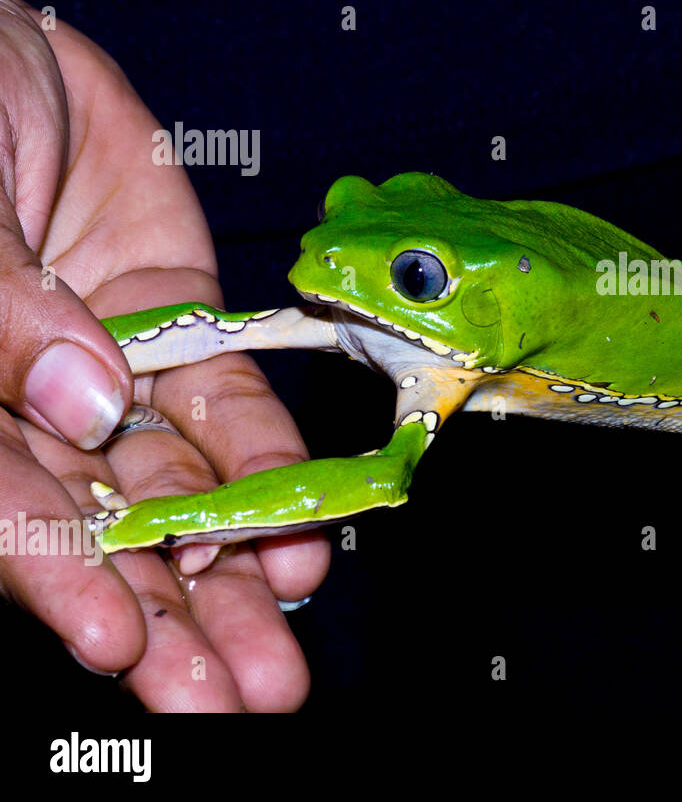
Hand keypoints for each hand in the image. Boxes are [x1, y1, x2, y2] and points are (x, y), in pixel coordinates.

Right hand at [0, 0, 328, 708]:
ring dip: (233, 566)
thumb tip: (85, 401)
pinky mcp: (179, 327)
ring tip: (285, 643)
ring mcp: (108, 372)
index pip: (3, 508)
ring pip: (173, 488)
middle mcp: (28, 405)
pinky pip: (228, 406)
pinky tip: (309, 532)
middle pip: (98, 528)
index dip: (57, 576)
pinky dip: (267, 464)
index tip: (114, 642)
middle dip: (169, 614)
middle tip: (236, 697)